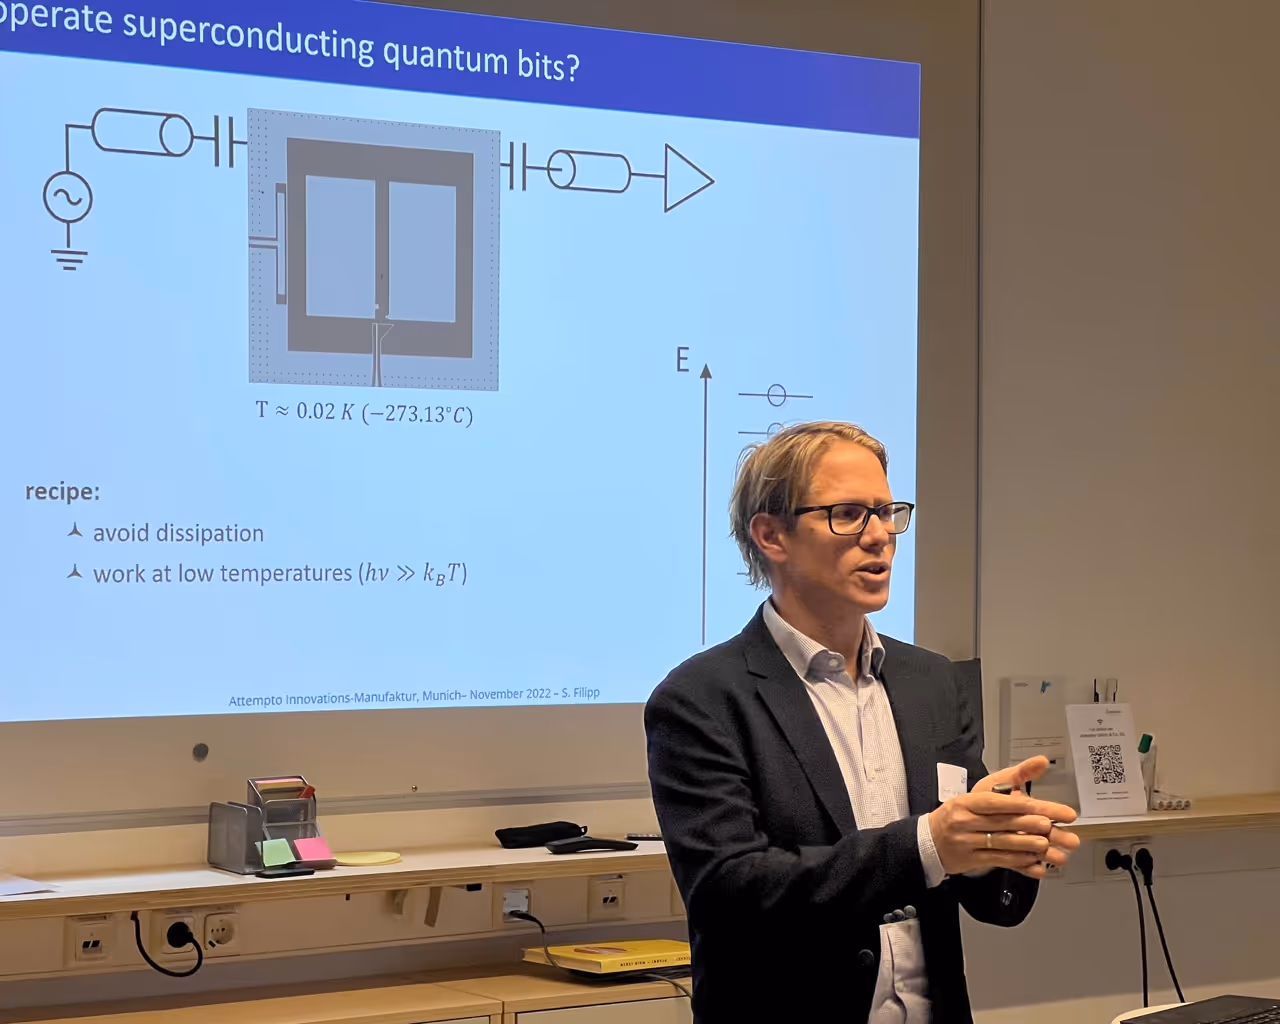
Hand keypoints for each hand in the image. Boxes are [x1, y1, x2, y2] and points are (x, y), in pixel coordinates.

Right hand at [928, 757, 1080, 877]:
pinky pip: (998, 860)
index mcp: (966, 802)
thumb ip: (1013, 777)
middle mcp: (964, 821)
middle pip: (999, 822)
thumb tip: (1042, 762)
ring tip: (1045, 844)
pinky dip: (1018, 862)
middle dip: (1027, 824)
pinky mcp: (971, 860)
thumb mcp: (980, 790)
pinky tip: (1034, 862)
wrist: (930, 840)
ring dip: (1025, 845)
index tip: (1038, 806)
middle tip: (1048, 825)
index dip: (1016, 805)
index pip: (993, 802)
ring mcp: (967, 842)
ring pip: (1000, 843)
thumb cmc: (960, 812)